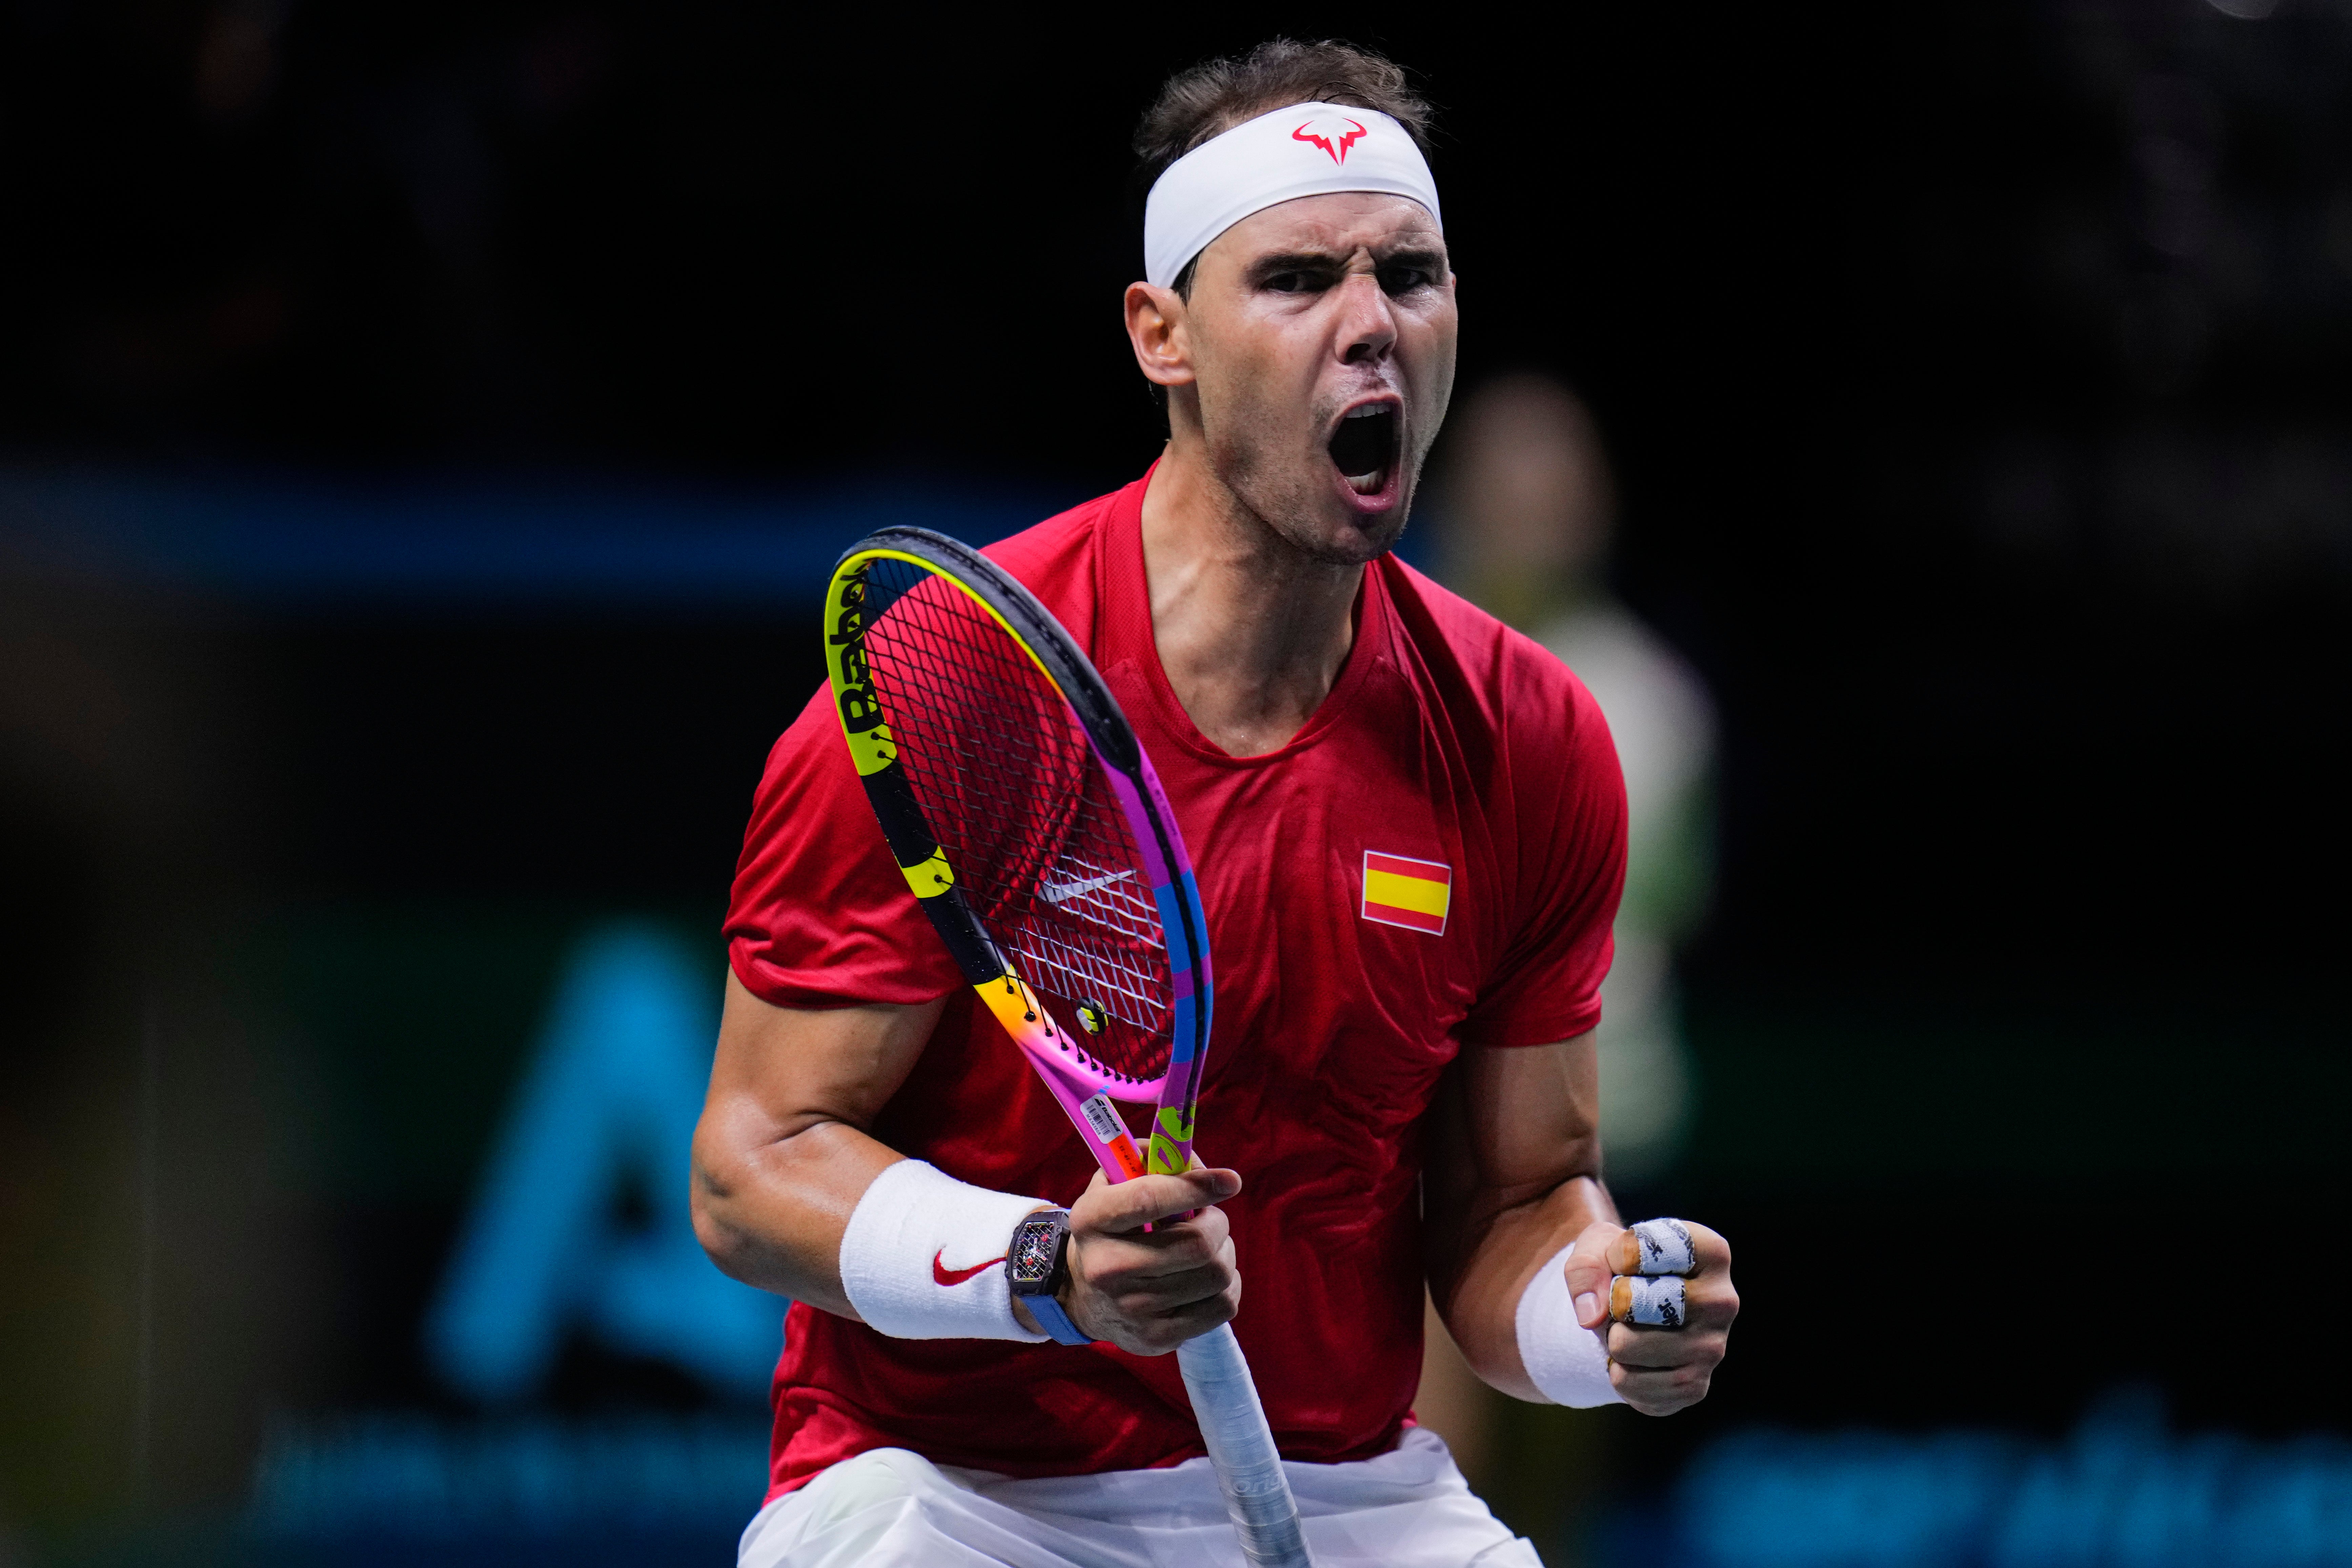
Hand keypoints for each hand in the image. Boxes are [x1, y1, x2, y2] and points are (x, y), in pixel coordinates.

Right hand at [1049, 1165, 1242, 1354]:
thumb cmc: (1113, 1228)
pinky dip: (1227, 1286)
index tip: (1229, 1180)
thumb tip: (1201, 1165)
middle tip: (1211, 1219)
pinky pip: (1223, 1306)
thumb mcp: (1114, 1185)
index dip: (1196, 1186)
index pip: (1149, 1199)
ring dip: (1224, 1253)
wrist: (1082, 1295)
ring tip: (1207, 1248)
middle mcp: (1106, 1268)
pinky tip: (1207, 1277)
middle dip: (1217, 1224)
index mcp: (1092, 1220)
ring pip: (1216, 1274)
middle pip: (1197, 1244)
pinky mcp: (1156, 1339)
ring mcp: (1132, 1309)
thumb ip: (1152, 1161)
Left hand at [1560, 1217, 1736, 1415]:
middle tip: (1626, 1301)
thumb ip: (1586, 1265)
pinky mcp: (1694, 1387)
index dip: (1619, 1255)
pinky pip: (1626, 1382)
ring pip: (1624, 1346)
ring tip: (1631, 1327)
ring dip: (1611, 1338)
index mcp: (1711, 1253)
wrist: (1633, 1313)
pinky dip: (1617, 1370)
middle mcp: (1722, 1301)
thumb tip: (1591, 1316)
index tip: (1626, 1260)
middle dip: (1613, 1302)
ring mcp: (1712, 1348)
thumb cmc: (1621, 1269)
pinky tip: (1637, 1356)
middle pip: (1632, 1301)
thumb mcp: (1598, 1247)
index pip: (1649, 1249)